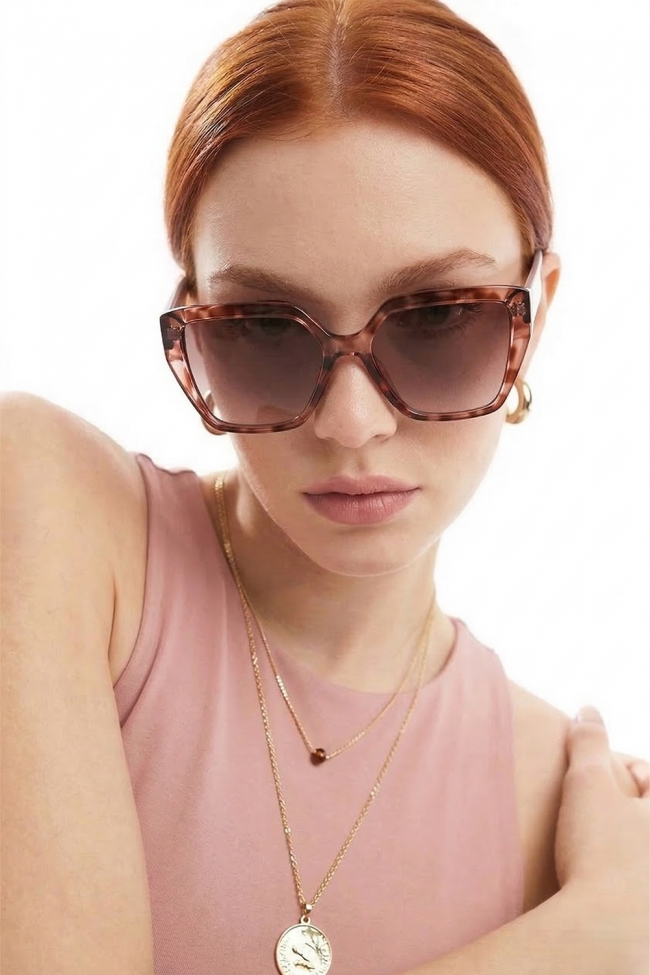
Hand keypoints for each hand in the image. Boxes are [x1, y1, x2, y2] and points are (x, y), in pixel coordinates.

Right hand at [555, 706, 648, 970]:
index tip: (613, 777)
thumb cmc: (603, 855)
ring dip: (632, 848)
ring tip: (606, 850)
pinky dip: (626, 883)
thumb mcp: (587, 783)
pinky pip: (637, 889)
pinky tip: (605, 885)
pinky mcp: (645, 919)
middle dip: (634, 812)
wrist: (606, 934)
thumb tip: (587, 710)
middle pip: (647, 819)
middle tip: (607, 815)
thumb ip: (589, 741)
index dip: (632, 773)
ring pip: (643, 853)